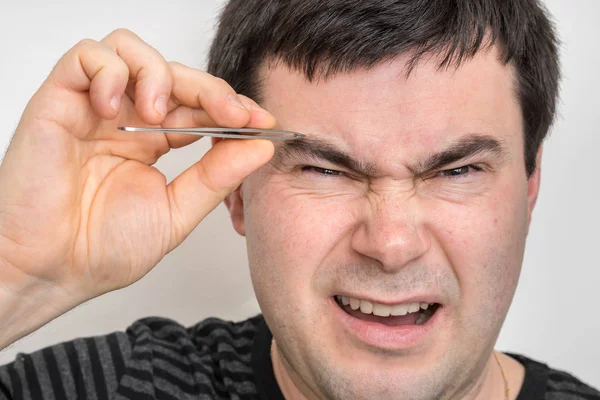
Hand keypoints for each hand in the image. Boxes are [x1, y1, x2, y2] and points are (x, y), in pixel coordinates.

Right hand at [0, 29, 274, 320]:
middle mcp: (126, 120)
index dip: (233, 107)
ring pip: (132, 51)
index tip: (263, 122)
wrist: (52, 271)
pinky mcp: (59, 101)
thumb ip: (217, 177)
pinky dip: (111, 72)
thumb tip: (260, 148)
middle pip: (175, 75)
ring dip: (159, 74)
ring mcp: (94, 108)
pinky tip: (116, 108)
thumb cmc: (103, 249)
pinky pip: (87, 57)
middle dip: (212, 89)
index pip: (199, 106)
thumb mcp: (177, 212)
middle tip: (235, 113)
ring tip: (161, 117)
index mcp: (154, 143)